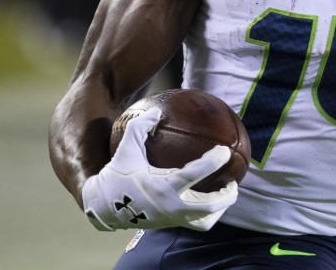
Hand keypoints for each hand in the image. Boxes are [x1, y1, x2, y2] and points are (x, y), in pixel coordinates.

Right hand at [81, 106, 237, 231]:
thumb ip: (140, 127)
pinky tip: (210, 201)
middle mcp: (170, 206)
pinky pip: (196, 224)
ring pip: (205, 220)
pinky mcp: (170, 225)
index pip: (194, 174)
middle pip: (208, 205)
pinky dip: (207, 214)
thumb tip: (157, 110)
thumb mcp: (126, 149)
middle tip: (233, 181)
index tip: (224, 151)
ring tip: (227, 194)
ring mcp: (172, 219)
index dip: (213, 162)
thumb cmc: (117, 175)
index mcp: (162, 186)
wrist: (102, 208)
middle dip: (226, 195)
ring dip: (220, 209)